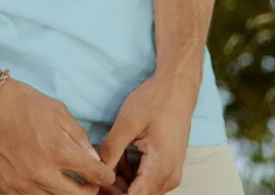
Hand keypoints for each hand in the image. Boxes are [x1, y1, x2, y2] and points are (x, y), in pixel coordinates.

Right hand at [0, 76, 117, 193]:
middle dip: (90, 190)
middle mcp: (42, 172)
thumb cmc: (22, 101)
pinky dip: (44, 194)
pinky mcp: (7, 188)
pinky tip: (46, 183)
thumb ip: (79, 137)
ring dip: (67, 194)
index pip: (94, 174)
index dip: (105, 175)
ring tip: (69, 184)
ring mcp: (23, 184)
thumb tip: (93, 159)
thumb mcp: (57, 110)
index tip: (107, 174)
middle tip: (91, 183)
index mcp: (58, 150)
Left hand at [95, 73, 195, 194]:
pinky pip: (148, 180)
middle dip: (115, 186)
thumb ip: (112, 150)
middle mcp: (169, 178)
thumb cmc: (154, 101)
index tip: (97, 180)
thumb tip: (97, 170)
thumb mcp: (127, 122)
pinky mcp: (169, 167)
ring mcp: (171, 174)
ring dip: (123, 179)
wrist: (177, 88)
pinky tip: (122, 154)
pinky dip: (132, 173)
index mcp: (160, 168)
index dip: (112, 191)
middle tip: (99, 166)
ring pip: (142, 189)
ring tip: (110, 155)